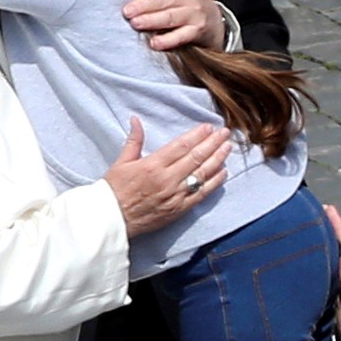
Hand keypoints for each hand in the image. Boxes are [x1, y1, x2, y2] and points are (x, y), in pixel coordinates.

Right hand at [105, 117, 230, 237]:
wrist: (112, 220)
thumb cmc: (114, 191)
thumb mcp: (121, 162)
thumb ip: (134, 141)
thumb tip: (136, 120)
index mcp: (153, 164)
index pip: (182, 146)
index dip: (198, 135)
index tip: (209, 127)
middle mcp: (167, 179)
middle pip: (196, 157)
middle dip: (213, 143)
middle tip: (225, 133)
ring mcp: (175, 195)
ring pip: (202, 174)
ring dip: (218, 159)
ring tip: (228, 147)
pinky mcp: (179, 210)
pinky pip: (201, 194)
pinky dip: (214, 182)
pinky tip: (223, 172)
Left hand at [123, 0, 224, 50]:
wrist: (213, 18)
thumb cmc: (184, 2)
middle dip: (143, 5)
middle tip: (127, 11)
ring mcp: (194, 13)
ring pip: (170, 17)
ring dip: (151, 20)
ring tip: (135, 24)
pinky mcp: (197, 31)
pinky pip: (180, 36)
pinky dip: (167, 40)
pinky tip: (154, 43)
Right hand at [325, 205, 340, 340]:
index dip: (337, 225)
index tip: (327, 210)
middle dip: (330, 228)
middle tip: (318, 214)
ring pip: (335, 259)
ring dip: (326, 243)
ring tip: (313, 231)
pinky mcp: (338, 297)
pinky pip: (329, 271)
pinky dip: (322, 261)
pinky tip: (313, 263)